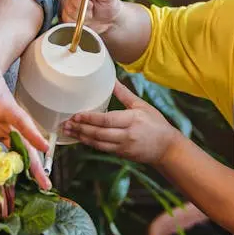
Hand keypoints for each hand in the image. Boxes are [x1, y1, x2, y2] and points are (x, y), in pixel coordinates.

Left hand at [0, 54, 51, 189]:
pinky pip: (9, 149)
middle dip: (37, 162)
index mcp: (4, 104)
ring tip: (42, 186)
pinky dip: (16, 163)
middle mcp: (9, 118)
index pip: (20, 119)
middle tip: (46, 183)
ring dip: (31, 167)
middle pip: (27, 142)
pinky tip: (22, 178)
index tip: (44, 147)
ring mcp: (5, 125)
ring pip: (22, 149)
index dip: (31, 133)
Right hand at [60, 0, 122, 34]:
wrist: (108, 19)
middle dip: (83, 9)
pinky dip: (77, 23)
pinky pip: (66, 21)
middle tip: (93, 8)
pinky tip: (85, 20)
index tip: (91, 4)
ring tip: (91, 14)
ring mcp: (65, 3)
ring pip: (68, 12)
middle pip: (69, 1)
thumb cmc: (109, 4)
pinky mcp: (64, 15)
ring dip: (81, 17)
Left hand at [63, 81, 180, 164]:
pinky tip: (80, 138)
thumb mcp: (142, 105)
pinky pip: (102, 149)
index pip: (107, 120)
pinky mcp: (121, 154)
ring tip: (68, 131)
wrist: (167, 148)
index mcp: (132, 120)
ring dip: (81, 137)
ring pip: (98, 143)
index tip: (76, 115)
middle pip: (99, 133)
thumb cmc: (156, 124)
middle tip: (66, 123)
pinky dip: (89, 143)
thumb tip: (113, 80)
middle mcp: (126, 135)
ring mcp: (123, 146)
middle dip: (80, 129)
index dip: (89, 119)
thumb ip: (124, 94)